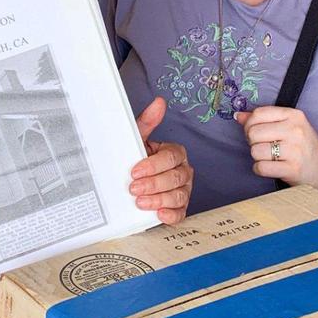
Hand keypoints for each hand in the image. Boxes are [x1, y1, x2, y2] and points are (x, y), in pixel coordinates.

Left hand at [130, 96, 191, 224]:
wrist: (136, 181)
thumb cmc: (138, 159)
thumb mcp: (138, 140)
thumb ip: (147, 122)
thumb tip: (158, 102)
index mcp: (175, 153)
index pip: (171, 158)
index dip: (153, 165)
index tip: (135, 171)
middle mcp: (183, 171)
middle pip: (175, 178)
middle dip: (153, 184)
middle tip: (134, 188)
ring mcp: (183, 190)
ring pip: (178, 196)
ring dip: (159, 200)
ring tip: (140, 202)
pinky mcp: (180, 208)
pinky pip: (181, 213)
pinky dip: (170, 215)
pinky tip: (158, 214)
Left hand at [235, 106, 317, 191]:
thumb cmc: (304, 146)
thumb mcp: (288, 126)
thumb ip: (263, 119)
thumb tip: (238, 116)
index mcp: (294, 115)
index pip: (258, 114)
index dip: (250, 124)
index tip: (257, 132)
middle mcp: (295, 130)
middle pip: (253, 133)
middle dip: (253, 142)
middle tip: (265, 147)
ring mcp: (295, 150)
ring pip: (255, 151)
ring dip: (258, 157)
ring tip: (271, 158)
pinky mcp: (292, 169)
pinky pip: (261, 167)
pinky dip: (261, 169)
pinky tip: (271, 167)